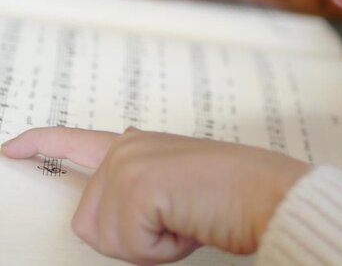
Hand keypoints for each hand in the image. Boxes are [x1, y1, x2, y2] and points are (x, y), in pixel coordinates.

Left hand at [2, 127, 308, 264]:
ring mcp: (129, 162)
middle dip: (130, 238)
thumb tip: (117, 190)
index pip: (75, 141)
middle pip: (88, 220)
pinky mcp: (137, 183)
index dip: (40, 145)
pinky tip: (185, 222)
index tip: (12, 148)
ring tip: (183, 218)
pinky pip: (126, 242)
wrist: (268, 191)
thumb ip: (140, 181)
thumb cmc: (231, 191)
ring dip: (148, 243)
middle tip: (173, 221)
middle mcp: (128, 147)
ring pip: (104, 235)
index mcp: (136, 146)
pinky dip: (159, 248)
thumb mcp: (175, 186)